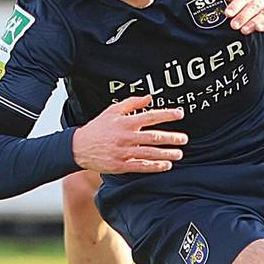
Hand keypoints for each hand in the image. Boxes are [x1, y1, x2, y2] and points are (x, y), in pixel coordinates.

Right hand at [70, 94, 186, 174]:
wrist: (79, 147)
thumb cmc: (98, 128)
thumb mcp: (112, 110)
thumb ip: (132, 103)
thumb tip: (149, 97)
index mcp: (125, 122)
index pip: (150, 116)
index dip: (166, 114)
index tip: (180, 114)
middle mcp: (125, 137)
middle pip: (152, 137)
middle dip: (171, 138)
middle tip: (184, 139)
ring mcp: (123, 152)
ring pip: (149, 153)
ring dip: (166, 154)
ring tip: (179, 154)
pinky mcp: (120, 165)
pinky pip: (141, 166)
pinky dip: (155, 166)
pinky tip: (166, 165)